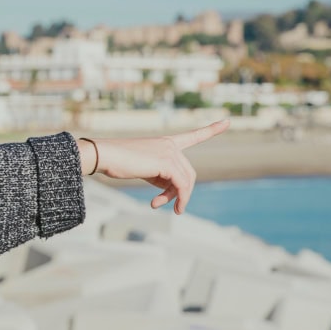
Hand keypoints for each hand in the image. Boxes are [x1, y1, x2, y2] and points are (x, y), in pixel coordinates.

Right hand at [78, 120, 228, 213]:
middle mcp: (169, 145)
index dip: (211, 129)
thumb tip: (171, 191)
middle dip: (181, 191)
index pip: (192, 136)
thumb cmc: (118, 161)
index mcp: (165, 142)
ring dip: (178, 198)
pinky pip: (181, 185)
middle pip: (188, 172)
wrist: (103, 155)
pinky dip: (179, 198)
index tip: (227, 121)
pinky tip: (167, 205)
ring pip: (185, 181)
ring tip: (167, 208)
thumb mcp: (143, 169)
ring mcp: (169, 152)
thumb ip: (160, 176)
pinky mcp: (166, 162)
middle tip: (170, 205)